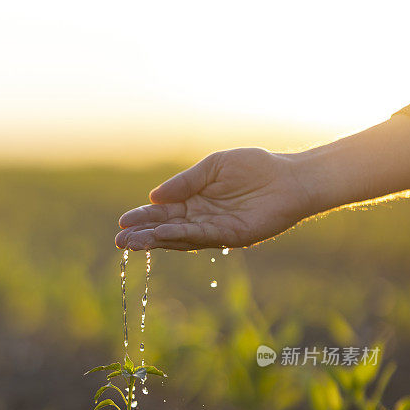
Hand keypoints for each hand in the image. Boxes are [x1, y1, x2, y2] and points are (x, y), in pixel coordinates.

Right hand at [116, 148, 314, 250]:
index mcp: (195, 201)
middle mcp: (202, 219)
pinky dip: (180, 237)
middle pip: (166, 230)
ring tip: (133, 243)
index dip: (143, 217)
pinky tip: (162, 235)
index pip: (163, 213)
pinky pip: (201, 237)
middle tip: (119, 241)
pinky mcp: (231, 237)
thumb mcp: (214, 166)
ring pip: (179, 238)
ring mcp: (215, 230)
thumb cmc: (256, 167)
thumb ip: (185, 182)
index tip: (123, 222)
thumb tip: (154, 197)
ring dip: (155, 241)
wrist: (290, 178)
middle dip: (142, 235)